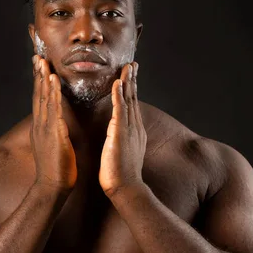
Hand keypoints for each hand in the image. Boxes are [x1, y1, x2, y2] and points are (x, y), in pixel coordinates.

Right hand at [30, 55, 76, 192]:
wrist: (52, 187)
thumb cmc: (56, 169)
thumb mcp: (52, 146)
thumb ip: (52, 132)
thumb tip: (55, 124)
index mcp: (41, 127)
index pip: (39, 100)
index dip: (38, 82)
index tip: (38, 66)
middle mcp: (40, 124)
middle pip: (37, 95)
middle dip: (37, 75)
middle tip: (37, 56)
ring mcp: (44, 128)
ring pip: (43, 98)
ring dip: (43, 79)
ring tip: (43, 62)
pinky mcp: (53, 132)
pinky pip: (53, 109)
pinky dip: (52, 93)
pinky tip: (53, 81)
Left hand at [99, 62, 146, 196]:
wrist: (126, 189)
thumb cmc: (120, 174)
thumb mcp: (122, 151)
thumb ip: (122, 139)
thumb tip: (118, 133)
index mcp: (133, 130)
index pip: (131, 104)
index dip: (131, 88)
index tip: (130, 73)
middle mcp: (134, 127)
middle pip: (133, 98)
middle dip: (133, 79)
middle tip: (132, 63)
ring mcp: (129, 129)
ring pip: (129, 100)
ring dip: (128, 82)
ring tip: (127, 67)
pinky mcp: (121, 134)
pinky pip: (120, 111)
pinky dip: (119, 96)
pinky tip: (118, 83)